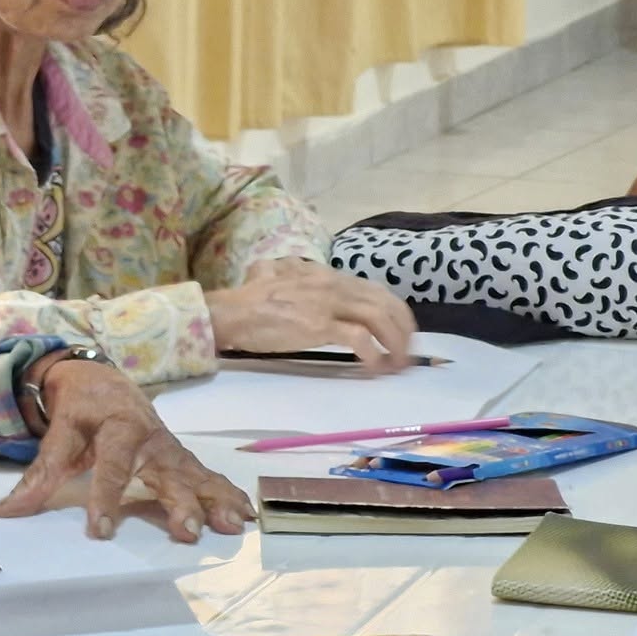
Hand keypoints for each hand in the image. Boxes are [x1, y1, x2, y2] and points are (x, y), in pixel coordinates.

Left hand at [0, 360, 253, 541]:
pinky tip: (245, 515)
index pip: (111, 466)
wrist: (104, 380)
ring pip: (194, 477)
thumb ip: (40, 474)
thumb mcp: (59, 432)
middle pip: (166, 473)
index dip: (105, 497)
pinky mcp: (181, 460)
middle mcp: (151, 439)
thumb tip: (6, 512)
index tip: (100, 529)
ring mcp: (170, 450)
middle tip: (186, 530)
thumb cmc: (80, 408)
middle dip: (178, 503)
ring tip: (228, 527)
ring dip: (212, 502)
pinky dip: (227, 494)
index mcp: (118, 427)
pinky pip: (206, 477)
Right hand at [207, 259, 415, 370]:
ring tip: (397, 365)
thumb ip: (288, 270)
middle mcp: (334, 286)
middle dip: (404, 332)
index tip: (400, 335)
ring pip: (380, 319)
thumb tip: (279, 267)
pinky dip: (374, 355)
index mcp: (327, 277)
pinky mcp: (319, 326)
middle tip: (407, 355)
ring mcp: (328, 305)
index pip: (376, 291)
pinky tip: (374, 368)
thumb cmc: (248, 300)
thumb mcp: (275, 274)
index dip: (396, 314)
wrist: (229, 312)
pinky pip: (360, 340)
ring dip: (395, 345)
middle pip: (387, 305)